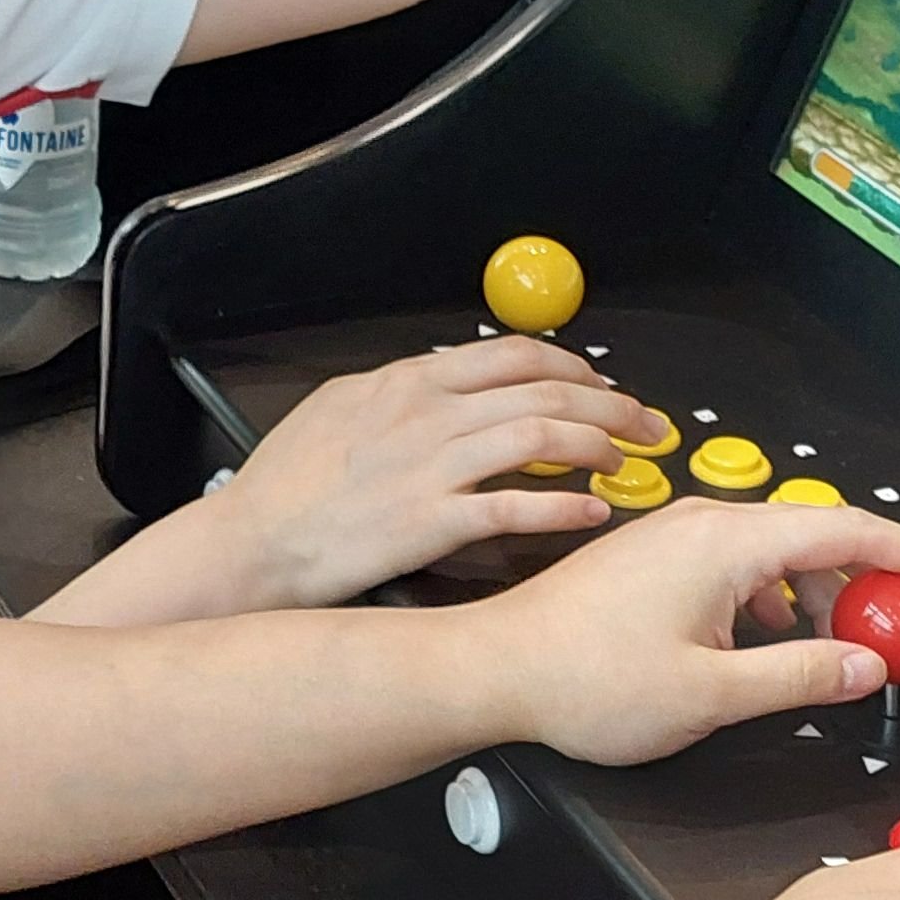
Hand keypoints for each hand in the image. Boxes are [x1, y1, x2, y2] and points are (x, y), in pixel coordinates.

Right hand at [195, 341, 653, 608]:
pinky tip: (591, 513)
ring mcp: (432, 468)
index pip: (514, 356)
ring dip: (599, 447)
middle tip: (646, 423)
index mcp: (408, 383)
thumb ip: (399, 395)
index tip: (601, 385)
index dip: (574, 367)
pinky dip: (564, 507)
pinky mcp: (433, 523)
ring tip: (626, 463)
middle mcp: (427, 415)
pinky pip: (517, 506)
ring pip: (543, 437)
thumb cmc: (285, 486)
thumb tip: (447, 386)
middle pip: (545, 391)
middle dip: (611, 404)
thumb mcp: (339, 409)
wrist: (252, 543)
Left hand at [452, 500, 899, 768]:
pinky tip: (776, 647)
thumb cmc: (585, 681)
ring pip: (780, 555)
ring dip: (823, 599)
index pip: (849, 531)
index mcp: (725, 543)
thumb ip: (800, 677)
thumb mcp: (711, 695)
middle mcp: (704, 524)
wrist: (495, 669)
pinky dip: (779, 602)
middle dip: (875, 584)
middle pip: (819, 538)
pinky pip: (742, 567)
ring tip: (843, 654)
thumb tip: (867, 667)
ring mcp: (677, 538)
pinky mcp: (656, 559)